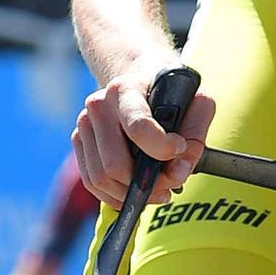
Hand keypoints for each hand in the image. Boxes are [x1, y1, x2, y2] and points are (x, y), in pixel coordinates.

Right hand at [75, 56, 209, 206]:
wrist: (141, 79)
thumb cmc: (171, 92)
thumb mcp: (196, 102)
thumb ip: (195, 137)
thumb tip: (178, 172)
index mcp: (125, 89)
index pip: (138, 128)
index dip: (162, 149)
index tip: (180, 148)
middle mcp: (98, 105)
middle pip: (115, 165)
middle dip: (147, 184)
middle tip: (171, 184)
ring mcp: (84, 124)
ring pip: (101, 178)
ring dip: (132, 195)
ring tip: (158, 190)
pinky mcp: (79, 141)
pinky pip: (92, 182)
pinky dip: (116, 195)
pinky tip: (137, 191)